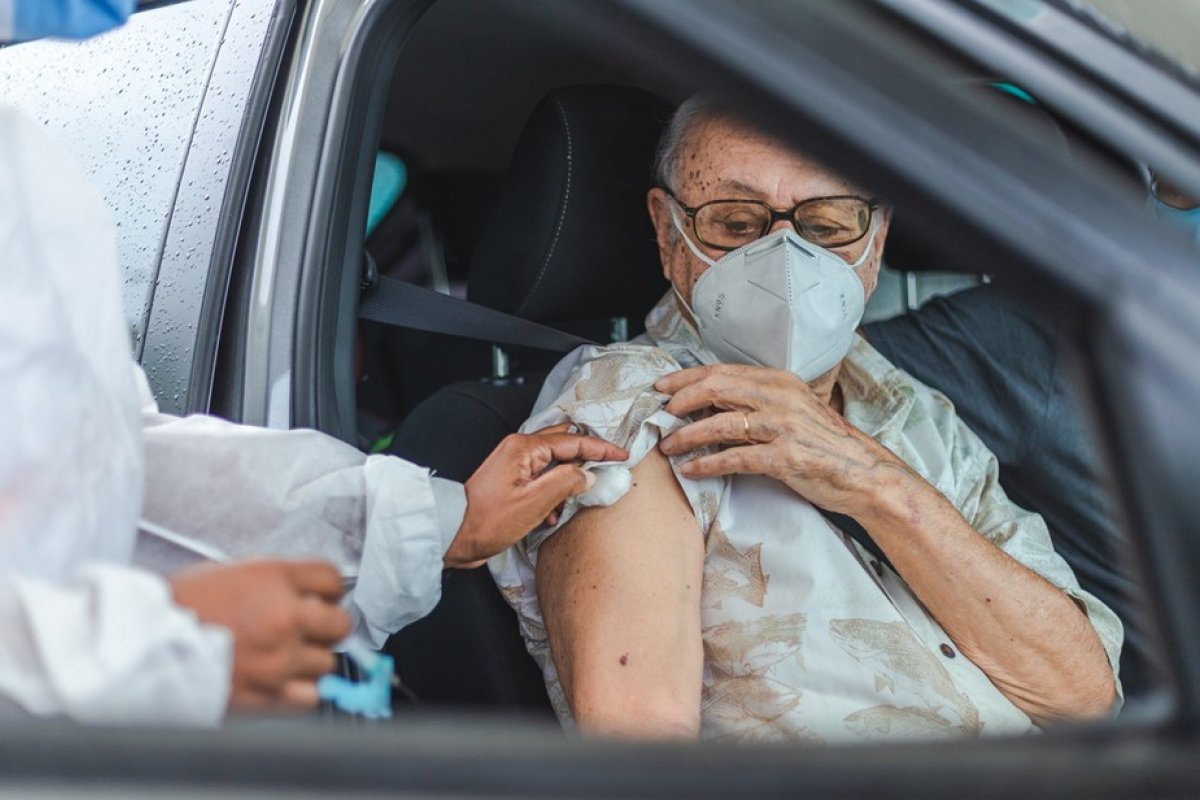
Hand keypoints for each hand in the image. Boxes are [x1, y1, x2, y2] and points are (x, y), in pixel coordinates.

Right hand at [169, 560, 351, 712]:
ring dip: (310, 661)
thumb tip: (309, 593)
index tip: (321, 597)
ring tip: (284, 659)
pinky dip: (301, 692)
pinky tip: (281, 683)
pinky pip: (311, 696)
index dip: (328, 589)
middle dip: (326, 626)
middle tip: (308, 630)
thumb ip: (275, 581)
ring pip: (327, 661)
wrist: (142, 644)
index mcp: (273, 578)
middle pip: (340, 622)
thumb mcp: (231, 572)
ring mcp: (279, 657)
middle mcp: (284, 616)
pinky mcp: (269, 694)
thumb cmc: (179, 607)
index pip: (332, 577)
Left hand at [445, 424, 628, 567]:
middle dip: (586, 458)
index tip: (622, 455)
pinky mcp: (511, 480)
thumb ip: (566, 483)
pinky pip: (542, 478)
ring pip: (554, 463)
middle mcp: (519, 449)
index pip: (574, 441)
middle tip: (607, 469)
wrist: (454, 534)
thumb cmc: (488, 520)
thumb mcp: (534, 502)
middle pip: (564, 444)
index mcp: (525, 448)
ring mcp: (514, 464)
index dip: (601, 448)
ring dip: (567, 481)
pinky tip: (550, 514)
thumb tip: (588, 474)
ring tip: (569, 503)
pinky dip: (552, 493)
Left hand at [655, 364, 910, 516]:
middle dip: (680, 401)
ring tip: (667, 446)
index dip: (687, 377)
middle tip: (660, 415)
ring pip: (720, 424)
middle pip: (716, 389)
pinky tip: (691, 469)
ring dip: (686, 436)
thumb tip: (712, 404)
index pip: (722, 371)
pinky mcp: (784, 457)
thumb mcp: (793, 410)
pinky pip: (735, 458)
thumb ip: (758, 402)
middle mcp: (780, 398)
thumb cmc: (825, 444)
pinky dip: (707, 464)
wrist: (863, 473)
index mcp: (779, 382)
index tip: (662, 387)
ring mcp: (782, 427)